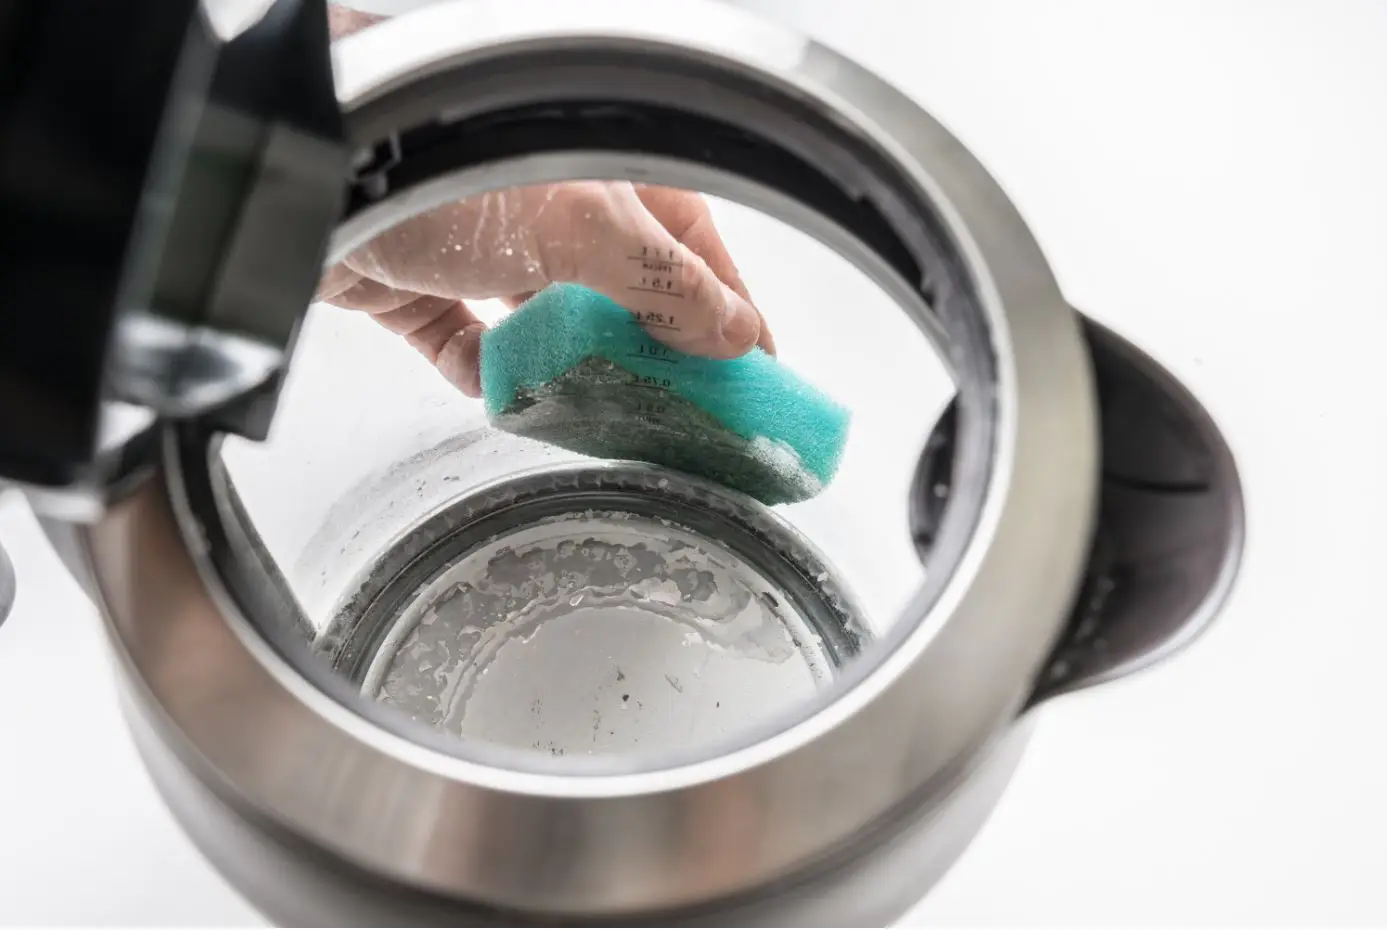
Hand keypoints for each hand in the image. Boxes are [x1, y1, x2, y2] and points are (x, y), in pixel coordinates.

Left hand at [316, 181, 771, 396]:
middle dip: (652, 350)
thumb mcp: (585, 227)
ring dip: (572, 363)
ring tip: (603, 412)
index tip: (754, 376)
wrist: (299, 167)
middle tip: (683, 411)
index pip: (694, 252)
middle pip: (624, 289)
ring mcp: (481, 240)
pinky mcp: (418, 279)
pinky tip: (504, 391)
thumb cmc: (445, 164)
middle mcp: (550, 203)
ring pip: (549, 317)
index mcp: (607, 171)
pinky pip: (467, 338)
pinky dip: (489, 368)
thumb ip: (664, 283)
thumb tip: (733, 333)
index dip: (727, 313)